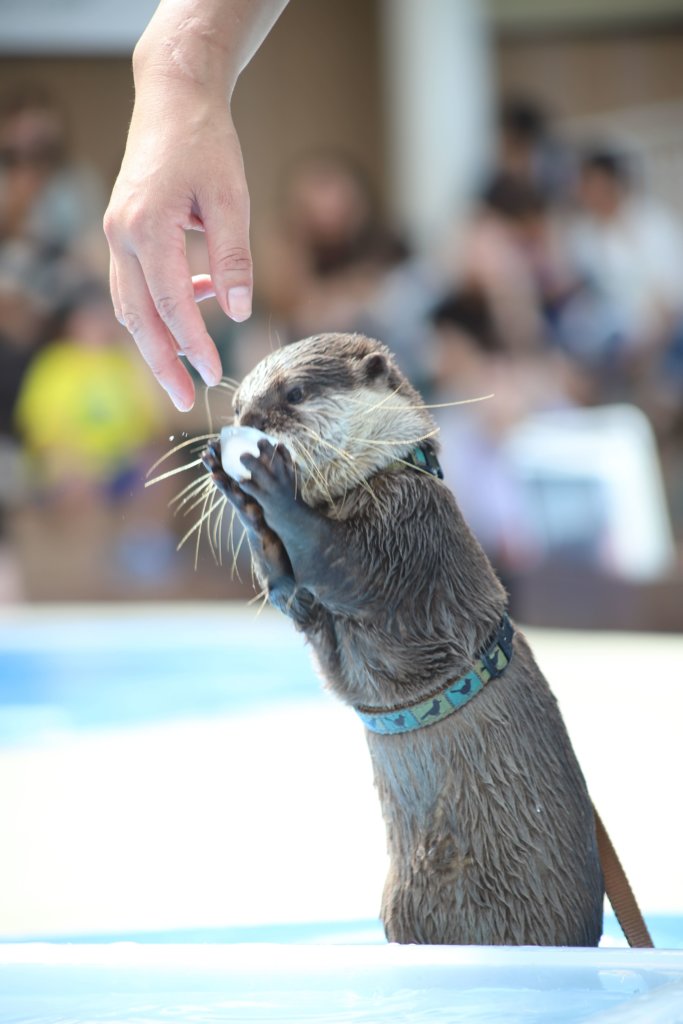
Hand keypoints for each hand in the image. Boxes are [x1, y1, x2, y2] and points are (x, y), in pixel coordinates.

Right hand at [104, 75, 251, 410]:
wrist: (172, 98)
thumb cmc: (206, 142)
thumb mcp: (232, 199)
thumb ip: (235, 259)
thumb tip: (239, 313)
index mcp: (148, 226)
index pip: (171, 304)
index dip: (194, 343)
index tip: (214, 372)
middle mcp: (122, 234)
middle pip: (138, 317)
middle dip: (162, 363)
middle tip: (185, 399)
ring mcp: (117, 234)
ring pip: (130, 306)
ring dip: (157, 342)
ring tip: (188, 369)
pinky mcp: (123, 232)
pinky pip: (136, 284)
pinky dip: (162, 305)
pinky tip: (201, 300)